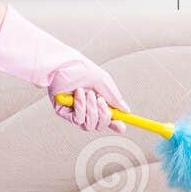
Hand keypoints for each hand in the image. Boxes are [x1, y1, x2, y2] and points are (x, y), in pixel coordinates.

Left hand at [0, 6, 125, 132]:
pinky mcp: (64, 113)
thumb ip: (115, 98)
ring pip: (89, 125)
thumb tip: (126, 110)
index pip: (108, 118)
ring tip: (88, 93)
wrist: (64, 64)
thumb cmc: (82, 70)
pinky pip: (77, 119)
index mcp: (98, 102)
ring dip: (91, 109)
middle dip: (104, 115)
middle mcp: (87, 109)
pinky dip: (80, 106)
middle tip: (101, 101)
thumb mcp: (104, 82)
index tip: (122, 126)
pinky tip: (78, 94)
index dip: (116, 124)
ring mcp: (76, 112)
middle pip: (100, 126)